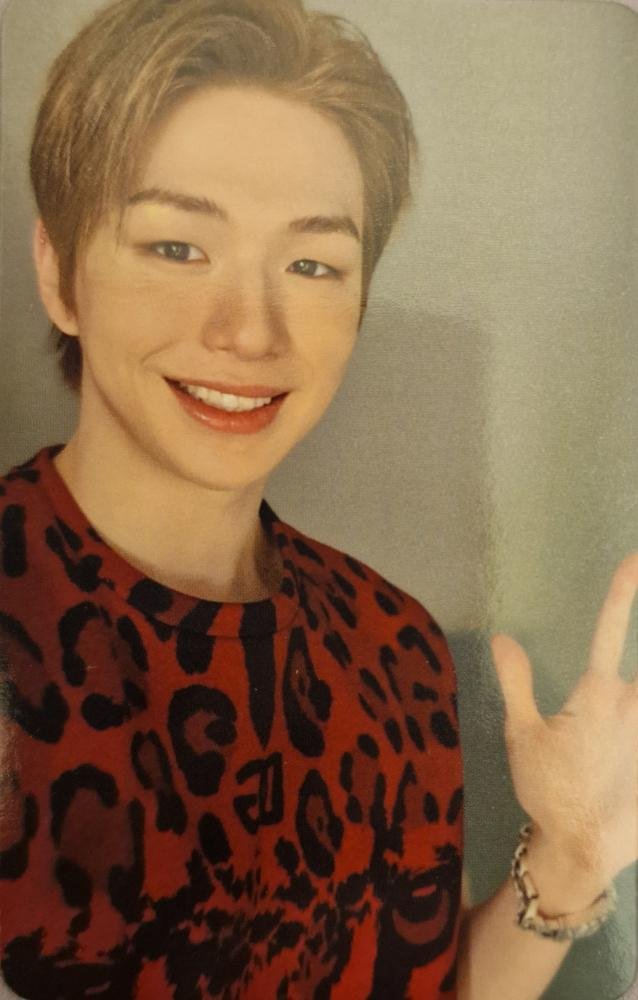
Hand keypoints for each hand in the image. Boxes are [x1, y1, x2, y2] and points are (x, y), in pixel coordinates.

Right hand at [491, 553, 637, 884]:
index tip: (634, 560)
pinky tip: (632, 750)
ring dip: (637, 695)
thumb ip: (516, 681)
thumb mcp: (522, 735)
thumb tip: (502, 636)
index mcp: (596, 693)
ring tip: (611, 733)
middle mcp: (632, 705)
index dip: (622, 592)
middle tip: (618, 661)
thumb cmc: (548, 789)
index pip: (607, 629)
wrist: (582, 849)